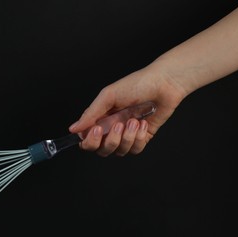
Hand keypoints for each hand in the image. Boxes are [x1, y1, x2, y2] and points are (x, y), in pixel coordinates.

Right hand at [68, 63, 186, 156]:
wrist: (164, 84)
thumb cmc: (136, 84)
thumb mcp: (108, 96)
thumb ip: (90, 114)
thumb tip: (73, 129)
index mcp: (101, 118)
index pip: (87, 140)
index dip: (90, 141)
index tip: (97, 130)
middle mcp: (112, 129)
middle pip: (102, 150)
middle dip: (111, 140)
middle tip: (118, 124)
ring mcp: (127, 135)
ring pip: (119, 151)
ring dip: (127, 137)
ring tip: (134, 121)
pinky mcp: (142, 138)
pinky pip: (135, 149)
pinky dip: (139, 139)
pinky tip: (144, 124)